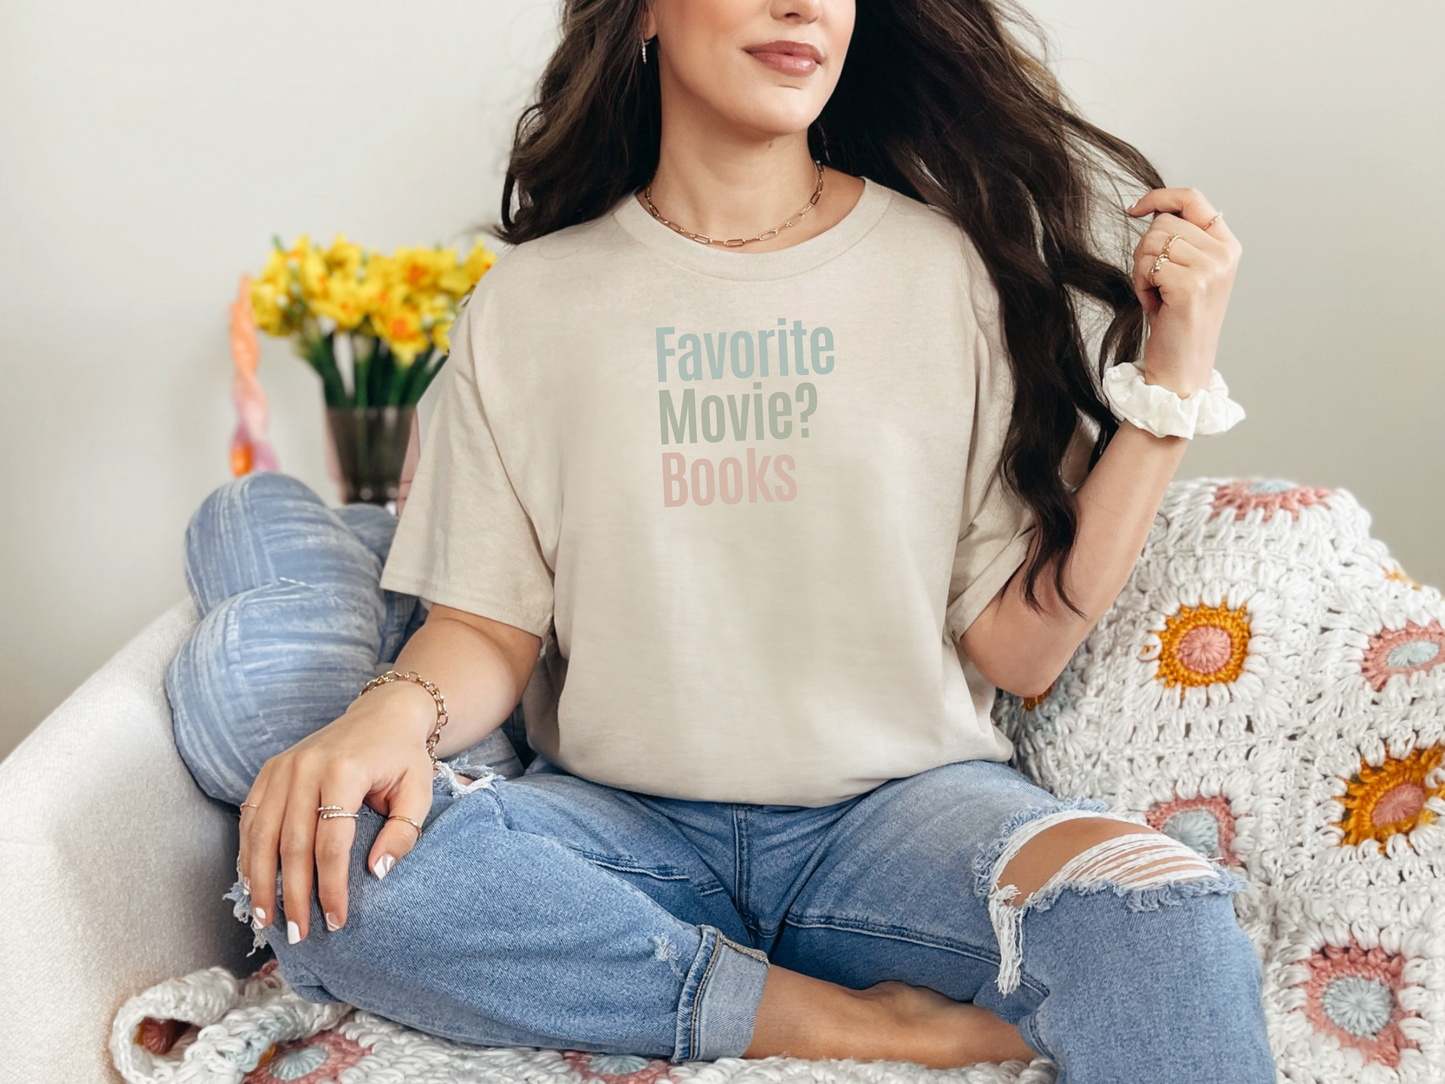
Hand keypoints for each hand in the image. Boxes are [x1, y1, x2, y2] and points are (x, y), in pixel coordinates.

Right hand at [238, 679, 437, 941]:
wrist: (383, 713)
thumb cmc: (403, 757)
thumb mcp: (418, 792)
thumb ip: (403, 833)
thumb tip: (376, 874)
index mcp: (344, 771)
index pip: (331, 843)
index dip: (331, 887)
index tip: (336, 921)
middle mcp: (306, 768)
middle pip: (292, 844)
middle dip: (294, 895)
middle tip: (298, 935)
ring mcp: (282, 767)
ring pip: (262, 835)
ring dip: (261, 882)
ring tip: (266, 920)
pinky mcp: (270, 770)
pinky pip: (251, 818)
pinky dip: (248, 853)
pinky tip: (253, 884)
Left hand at [1126, 188, 1242, 395]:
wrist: (1183, 366)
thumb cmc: (1178, 321)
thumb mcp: (1187, 272)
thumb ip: (1181, 239)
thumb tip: (1153, 209)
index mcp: (1227, 245)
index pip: (1192, 198)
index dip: (1159, 197)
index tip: (1135, 209)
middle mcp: (1224, 253)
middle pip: (1163, 223)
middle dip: (1146, 252)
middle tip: (1155, 283)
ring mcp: (1211, 268)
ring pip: (1152, 242)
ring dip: (1142, 270)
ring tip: (1157, 295)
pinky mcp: (1192, 284)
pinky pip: (1148, 266)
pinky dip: (1141, 286)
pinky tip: (1156, 305)